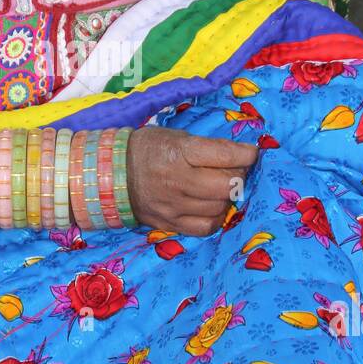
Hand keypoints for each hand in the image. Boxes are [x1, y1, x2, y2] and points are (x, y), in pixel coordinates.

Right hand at [126, 126, 257, 235]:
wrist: (111, 174)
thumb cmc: (147, 149)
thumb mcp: (175, 136)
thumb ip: (207, 147)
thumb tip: (240, 156)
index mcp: (179, 152)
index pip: (225, 154)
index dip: (246, 154)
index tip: (251, 153)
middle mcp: (178, 181)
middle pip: (227, 184)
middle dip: (240, 176)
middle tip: (236, 170)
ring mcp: (174, 206)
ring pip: (219, 206)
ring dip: (228, 196)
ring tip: (221, 187)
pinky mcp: (170, 224)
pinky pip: (205, 227)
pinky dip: (216, 217)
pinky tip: (212, 207)